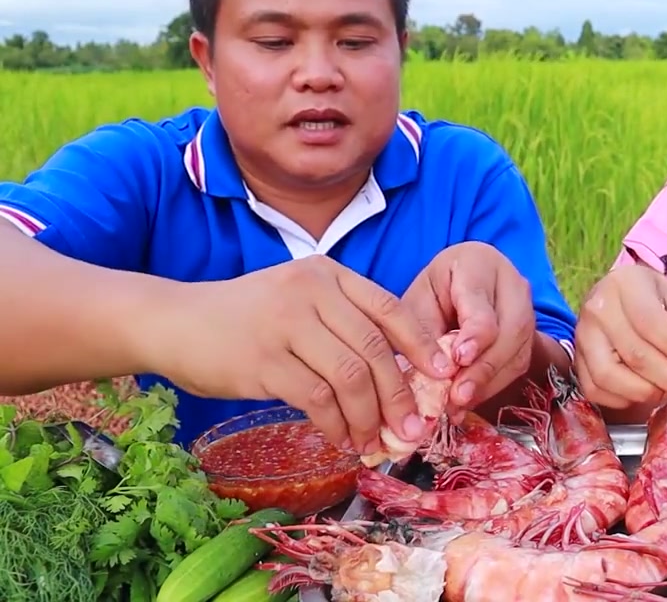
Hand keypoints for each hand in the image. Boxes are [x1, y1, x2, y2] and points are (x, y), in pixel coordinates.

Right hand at [141, 255, 437, 454]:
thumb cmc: (246, 318)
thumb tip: (399, 375)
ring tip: (377, 441)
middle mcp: (311, 291)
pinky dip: (337, 425)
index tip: (442, 376)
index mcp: (328, 274)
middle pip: (376, 349)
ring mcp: (286, 323)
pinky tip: (342, 439)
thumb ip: (343, 323)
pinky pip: (317, 399)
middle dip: (400, 395)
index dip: (422, 345)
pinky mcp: (263, 360)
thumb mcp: (299, 300)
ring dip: (370, 417)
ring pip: (351, 377)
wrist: (175, 322)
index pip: (391, 308)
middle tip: (413, 428)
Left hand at [402, 242, 534, 412]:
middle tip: (458, 395)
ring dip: (490, 382)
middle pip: (512, 330)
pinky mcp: (529, 335)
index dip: (475, 335)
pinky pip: (518, 364)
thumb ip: (425, 336)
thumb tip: (439, 376)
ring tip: (460, 404)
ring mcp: (527, 309)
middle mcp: (512, 284)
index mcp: (478, 265)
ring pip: (519, 351)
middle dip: (485, 367)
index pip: (484, 304)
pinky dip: (494, 385)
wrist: (456, 286)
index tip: (459, 359)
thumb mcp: (417, 305)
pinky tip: (470, 400)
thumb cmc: (433, 294)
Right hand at [574, 264, 666, 407]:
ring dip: (647, 393)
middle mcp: (597, 308)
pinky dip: (623, 400)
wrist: (622, 296)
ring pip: (610, 377)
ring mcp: (582, 335)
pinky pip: (595, 390)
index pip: (653, 324)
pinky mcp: (576, 360)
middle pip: (635, 355)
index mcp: (625, 284)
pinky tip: (644, 391)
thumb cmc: (655, 298)